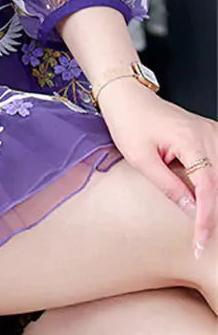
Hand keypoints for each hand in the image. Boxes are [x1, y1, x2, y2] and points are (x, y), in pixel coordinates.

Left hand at [97, 77, 217, 259]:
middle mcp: (207, 134)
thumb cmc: (129, 121)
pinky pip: (217, 165)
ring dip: (213, 198)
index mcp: (190, 139)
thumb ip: (168, 186)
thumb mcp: (141, 158)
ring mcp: (210, 132)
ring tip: (203, 224)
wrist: (126, 95)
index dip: (207, 217)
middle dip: (213, 212)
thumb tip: (191, 210)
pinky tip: (204, 199)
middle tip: (201, 237)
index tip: (201, 239)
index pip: (208, 187)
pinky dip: (213, 183)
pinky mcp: (208, 135)